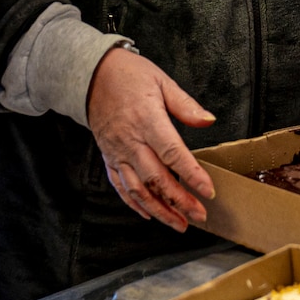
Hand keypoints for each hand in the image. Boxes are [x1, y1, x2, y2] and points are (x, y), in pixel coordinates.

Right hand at [86, 48, 216, 229]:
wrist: (90, 76)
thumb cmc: (128, 76)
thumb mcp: (162, 81)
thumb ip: (186, 105)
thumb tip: (209, 121)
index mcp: (147, 120)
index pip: (172, 153)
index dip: (191, 174)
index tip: (207, 190)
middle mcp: (130, 141)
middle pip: (156, 178)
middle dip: (179, 201)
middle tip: (199, 215)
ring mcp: (117, 152)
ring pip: (137, 189)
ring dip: (159, 210)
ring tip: (179, 223)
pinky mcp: (109, 158)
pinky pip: (120, 186)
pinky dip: (134, 204)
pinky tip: (149, 214)